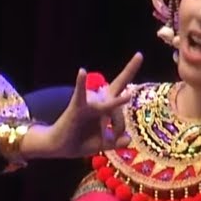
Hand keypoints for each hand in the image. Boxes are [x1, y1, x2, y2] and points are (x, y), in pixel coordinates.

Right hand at [22, 52, 143, 158]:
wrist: (60, 146)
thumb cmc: (82, 140)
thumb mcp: (104, 143)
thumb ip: (118, 142)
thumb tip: (128, 139)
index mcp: (106, 103)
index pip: (121, 83)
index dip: (130, 68)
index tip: (139, 54)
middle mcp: (99, 99)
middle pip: (120, 103)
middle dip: (122, 117)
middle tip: (117, 137)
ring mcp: (90, 102)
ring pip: (112, 110)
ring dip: (116, 125)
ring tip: (112, 130)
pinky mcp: (78, 107)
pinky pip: (81, 94)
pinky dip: (81, 83)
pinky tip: (82, 72)